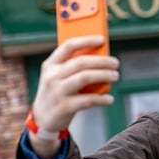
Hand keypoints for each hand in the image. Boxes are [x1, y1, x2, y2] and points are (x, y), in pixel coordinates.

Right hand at [29, 36, 118, 156]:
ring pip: (85, 77)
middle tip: (115, 63)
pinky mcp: (65, 107)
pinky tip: (110, 99)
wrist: (43, 119)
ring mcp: (58, 92)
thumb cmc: (57, 93)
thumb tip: (102, 57)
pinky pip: (88, 100)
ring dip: (104, 75)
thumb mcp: (58, 77)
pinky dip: (102, 99)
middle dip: (101, 61)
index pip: (68, 46)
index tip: (101, 40)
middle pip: (81, 62)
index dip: (86, 41)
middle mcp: (52, 76)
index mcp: (51, 65)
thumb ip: (73, 67)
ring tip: (115, 76)